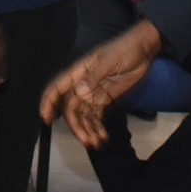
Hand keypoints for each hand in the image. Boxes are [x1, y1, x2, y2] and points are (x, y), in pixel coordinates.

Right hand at [39, 20, 159, 148]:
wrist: (144, 49)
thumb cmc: (124, 48)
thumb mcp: (109, 60)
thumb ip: (94, 77)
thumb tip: (78, 93)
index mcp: (79, 72)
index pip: (58, 88)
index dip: (49, 103)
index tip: (46, 119)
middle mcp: (82, 85)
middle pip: (71, 108)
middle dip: (75, 125)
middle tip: (86, 140)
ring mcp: (94, 93)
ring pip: (83, 116)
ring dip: (87, 130)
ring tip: (95, 143)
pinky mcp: (105, 99)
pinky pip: (97, 116)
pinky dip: (97, 128)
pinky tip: (103, 137)